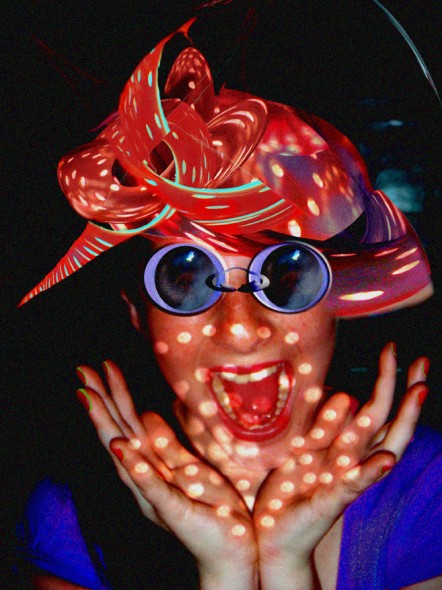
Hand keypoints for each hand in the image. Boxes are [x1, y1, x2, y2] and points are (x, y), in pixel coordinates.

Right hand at [76, 361, 257, 589]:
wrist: (231, 549)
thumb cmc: (211, 507)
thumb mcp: (189, 467)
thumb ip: (166, 443)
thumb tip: (145, 413)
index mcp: (151, 467)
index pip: (128, 424)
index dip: (115, 396)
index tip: (101, 368)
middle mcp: (146, 480)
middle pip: (118, 434)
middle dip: (101, 402)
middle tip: (82, 372)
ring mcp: (156, 495)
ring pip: (126, 455)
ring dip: (108, 425)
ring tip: (90, 398)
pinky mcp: (174, 511)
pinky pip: (152, 486)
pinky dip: (135, 466)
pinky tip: (120, 446)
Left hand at [253, 344, 428, 589]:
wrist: (276, 532)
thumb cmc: (293, 486)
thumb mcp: (304, 447)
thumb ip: (323, 424)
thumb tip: (342, 393)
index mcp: (348, 447)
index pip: (376, 410)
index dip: (389, 382)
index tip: (398, 352)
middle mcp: (355, 461)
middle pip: (388, 422)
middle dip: (405, 392)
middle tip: (421, 362)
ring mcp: (347, 480)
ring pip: (381, 447)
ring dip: (401, 421)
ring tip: (418, 393)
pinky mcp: (330, 501)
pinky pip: (352, 484)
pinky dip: (369, 472)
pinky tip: (386, 460)